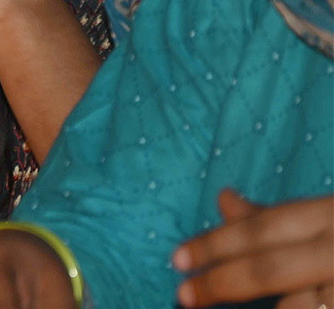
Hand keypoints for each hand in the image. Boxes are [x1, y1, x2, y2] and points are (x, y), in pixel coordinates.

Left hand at [174, 190, 333, 307]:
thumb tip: (223, 197)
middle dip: (221, 284)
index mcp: (329, 215)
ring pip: (293, 306)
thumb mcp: (321, 217)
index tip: (177, 260)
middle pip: (268, 270)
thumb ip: (272, 216)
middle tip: (183, 296)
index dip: (215, 245)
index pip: (261, 229)